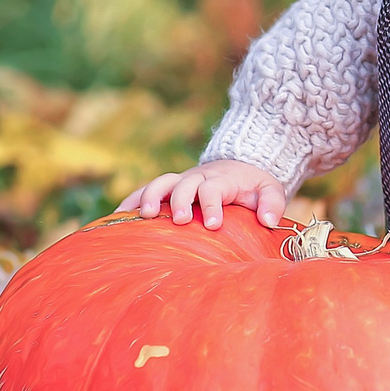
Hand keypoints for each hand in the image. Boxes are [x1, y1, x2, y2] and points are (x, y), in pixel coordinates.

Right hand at [118, 160, 288, 229]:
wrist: (238, 165)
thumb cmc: (253, 185)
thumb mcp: (270, 190)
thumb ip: (273, 203)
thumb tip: (269, 221)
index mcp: (221, 180)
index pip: (214, 189)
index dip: (212, 205)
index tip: (213, 225)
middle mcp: (198, 178)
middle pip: (184, 184)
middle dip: (179, 201)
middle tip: (179, 221)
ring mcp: (180, 182)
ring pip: (161, 183)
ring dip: (149, 197)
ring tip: (143, 217)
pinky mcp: (168, 189)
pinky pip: (145, 191)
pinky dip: (131, 201)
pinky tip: (116, 218)